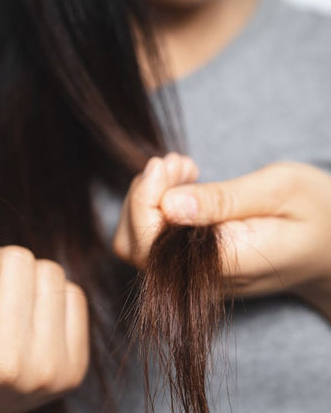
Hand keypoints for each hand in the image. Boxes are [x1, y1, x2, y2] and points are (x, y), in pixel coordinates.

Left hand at [114, 156, 330, 315]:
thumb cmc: (318, 212)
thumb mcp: (281, 191)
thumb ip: (224, 200)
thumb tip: (169, 206)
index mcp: (226, 263)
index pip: (150, 243)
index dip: (144, 199)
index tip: (166, 164)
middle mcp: (202, 279)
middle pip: (132, 245)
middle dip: (142, 195)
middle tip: (177, 163)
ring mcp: (195, 276)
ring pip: (136, 242)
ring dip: (147, 198)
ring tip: (183, 170)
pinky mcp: (192, 266)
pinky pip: (154, 240)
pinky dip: (156, 206)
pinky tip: (184, 184)